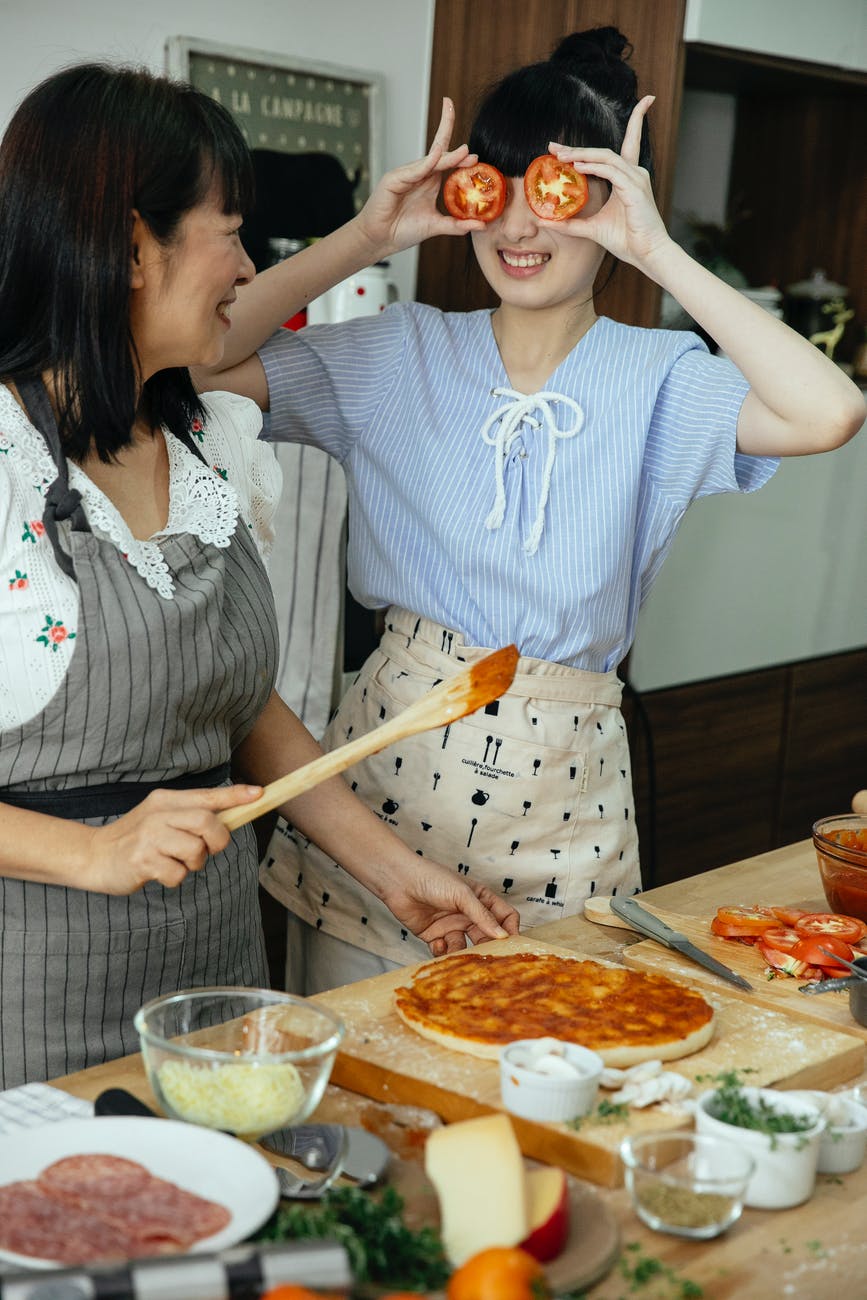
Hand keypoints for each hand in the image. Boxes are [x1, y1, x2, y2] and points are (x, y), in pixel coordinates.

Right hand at [85, 784, 262, 893]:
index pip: (207, 796)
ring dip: (193, 863)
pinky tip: (159, 873)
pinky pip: (178, 874)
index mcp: (166, 800)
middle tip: (209, 849)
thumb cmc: (136, 839)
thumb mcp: (161, 817)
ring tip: (176, 861)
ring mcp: (148, 837)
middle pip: (207, 822)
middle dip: (217, 840)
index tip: (259, 795)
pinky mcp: (141, 861)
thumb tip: (232, 816)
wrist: (93, 856)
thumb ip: (191, 815)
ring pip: (195, 850)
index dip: (236, 796)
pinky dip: (175, 879)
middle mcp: (158, 814)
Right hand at [355, 97, 485, 257]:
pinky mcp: (394, 179)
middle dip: (446, 126)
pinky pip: (414, 170)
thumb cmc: (403, 230)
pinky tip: (438, 158)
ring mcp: (407, 174)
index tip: (476, 155)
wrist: (380, 239)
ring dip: (449, 156)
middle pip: (438, 148)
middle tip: (456, 112)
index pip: (446, 158)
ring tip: (466, 152)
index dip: (460, 152)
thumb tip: (482, 225)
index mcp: (430, 180)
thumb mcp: (435, 226)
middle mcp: (420, 172)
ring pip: (430, 160)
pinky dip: (426, 164)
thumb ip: (457, 224)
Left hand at [379, 857, 519, 957]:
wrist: (399, 881)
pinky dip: (443, 951)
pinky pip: (445, 951)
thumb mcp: (462, 895)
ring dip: (463, 953)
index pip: (504, 916)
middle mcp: (468, 914)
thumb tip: (503, 935)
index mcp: (479, 899)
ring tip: (458, 952)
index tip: (512, 944)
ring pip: (465, 947)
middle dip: (487, 947)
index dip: (510, 929)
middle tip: (489, 960)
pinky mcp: (435, 936)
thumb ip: (482, 916)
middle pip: (487, 936)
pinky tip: (438, 942)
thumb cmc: (432, 879)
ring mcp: (452, 925)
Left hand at [547, 96, 670, 269]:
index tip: (561, 146)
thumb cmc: (626, 240)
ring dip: (582, 154)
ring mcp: (635, 180)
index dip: (591, 144)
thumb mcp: (592, 229)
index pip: (614, 151)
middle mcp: (633, 174)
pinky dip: (594, 167)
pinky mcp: (635, 189)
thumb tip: (544, 222)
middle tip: (553, 146)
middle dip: (578, 147)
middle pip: (603, 152)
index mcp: (626, 179)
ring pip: (606, 157)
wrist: (648, 254)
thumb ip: (570, 224)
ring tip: (560, 156)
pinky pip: (611, 171)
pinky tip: (578, 167)